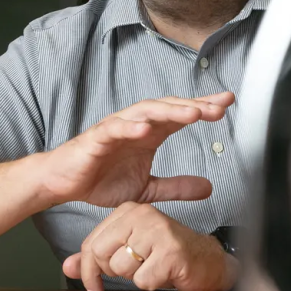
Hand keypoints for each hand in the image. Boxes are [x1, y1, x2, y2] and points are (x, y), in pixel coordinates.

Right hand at [39, 93, 234, 207]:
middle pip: (171, 109)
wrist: (62, 184)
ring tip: (192, 114)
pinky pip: (115, 128)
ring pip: (147, 112)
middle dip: (196, 106)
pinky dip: (130, 126)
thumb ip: (177, 187)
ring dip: (170, 111)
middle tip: (219, 107)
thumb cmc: (101, 180)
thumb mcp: (147, 189)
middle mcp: (138, 125)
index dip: (205, 107)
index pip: (183, 115)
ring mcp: (118, 128)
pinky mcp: (97, 138)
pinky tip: (146, 128)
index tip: (228, 102)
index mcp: (152, 133)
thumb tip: (209, 187)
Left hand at [62, 202, 237, 290]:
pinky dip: (152, 283)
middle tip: (136, 268)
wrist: (207, 262)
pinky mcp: (171, 251)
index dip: (91, 269)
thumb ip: (97, 258)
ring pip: (121, 268)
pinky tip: (165, 272)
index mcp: (130, 210)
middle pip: (101, 254)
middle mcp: (144, 214)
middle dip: (114, 272)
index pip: (91, 243)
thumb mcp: (128, 252)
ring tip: (154, 266)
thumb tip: (68, 266)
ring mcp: (158, 231)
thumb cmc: (167, 256)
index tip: (97, 282)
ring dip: (136, 276)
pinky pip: (142, 280)